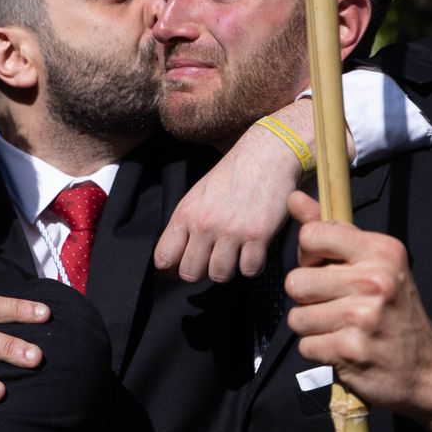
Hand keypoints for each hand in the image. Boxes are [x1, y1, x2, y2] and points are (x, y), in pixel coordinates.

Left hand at [155, 97, 324, 282]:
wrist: (267, 155)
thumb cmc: (232, 175)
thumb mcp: (198, 195)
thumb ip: (186, 225)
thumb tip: (174, 258)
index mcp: (185, 213)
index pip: (163, 257)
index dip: (170, 269)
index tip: (179, 269)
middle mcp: (205, 224)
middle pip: (190, 273)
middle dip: (200, 272)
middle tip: (211, 260)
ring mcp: (231, 231)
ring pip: (219, 276)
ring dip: (227, 270)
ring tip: (234, 254)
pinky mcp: (258, 235)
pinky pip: (249, 270)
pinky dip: (252, 266)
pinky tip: (253, 251)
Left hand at [284, 191, 431, 431]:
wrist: (426, 367)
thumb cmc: (393, 308)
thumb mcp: (373, 263)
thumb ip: (331, 231)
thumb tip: (294, 198)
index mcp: (382, 251)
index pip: (312, 236)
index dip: (309, 256)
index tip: (326, 268)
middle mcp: (375, 281)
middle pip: (296, 282)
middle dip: (307, 298)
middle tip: (334, 305)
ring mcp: (364, 317)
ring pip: (296, 318)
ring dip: (312, 328)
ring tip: (339, 328)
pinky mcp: (352, 350)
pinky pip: (305, 346)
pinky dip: (319, 351)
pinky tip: (343, 348)